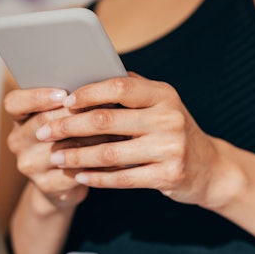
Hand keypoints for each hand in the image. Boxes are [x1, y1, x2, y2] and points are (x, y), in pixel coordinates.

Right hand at [3, 87, 117, 210]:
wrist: (62, 183)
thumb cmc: (69, 138)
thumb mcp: (63, 117)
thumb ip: (72, 100)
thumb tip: (99, 81)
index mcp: (19, 118)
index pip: (14, 103)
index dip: (37, 97)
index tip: (62, 94)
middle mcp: (18, 141)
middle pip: (42, 122)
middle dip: (76, 113)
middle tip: (106, 106)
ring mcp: (30, 164)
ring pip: (62, 147)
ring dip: (93, 137)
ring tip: (118, 129)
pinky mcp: (45, 185)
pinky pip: (74, 171)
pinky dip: (97, 162)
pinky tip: (115, 155)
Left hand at [35, 73, 234, 208]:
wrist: (211, 169)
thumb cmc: (173, 131)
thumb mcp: (161, 105)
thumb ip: (131, 91)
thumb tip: (86, 74)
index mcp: (164, 94)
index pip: (120, 86)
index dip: (88, 92)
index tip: (63, 100)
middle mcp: (169, 118)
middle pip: (107, 120)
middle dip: (68, 127)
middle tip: (43, 132)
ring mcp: (171, 148)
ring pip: (109, 153)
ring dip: (76, 156)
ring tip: (55, 157)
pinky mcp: (168, 176)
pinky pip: (122, 178)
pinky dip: (96, 178)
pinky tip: (79, 176)